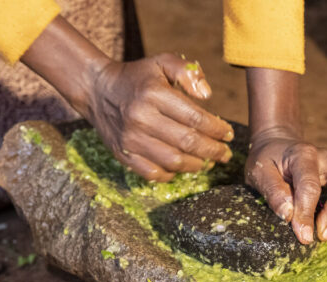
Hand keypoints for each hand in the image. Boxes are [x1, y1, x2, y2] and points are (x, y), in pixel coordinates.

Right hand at [22, 17, 233, 180]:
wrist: (98, 91)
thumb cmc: (138, 77)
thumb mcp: (162, 62)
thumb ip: (188, 72)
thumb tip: (207, 95)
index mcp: (154, 94)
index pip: (195, 118)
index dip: (217, 129)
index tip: (228, 134)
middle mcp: (141, 117)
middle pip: (188, 142)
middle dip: (213, 150)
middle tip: (225, 153)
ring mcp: (130, 139)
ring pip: (173, 161)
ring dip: (197, 164)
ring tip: (208, 161)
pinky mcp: (122, 154)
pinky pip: (153, 173)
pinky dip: (172, 174)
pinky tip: (182, 167)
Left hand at [246, 129, 326, 243]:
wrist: (279, 145)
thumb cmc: (267, 161)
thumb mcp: (259, 173)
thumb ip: (273, 193)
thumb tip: (289, 216)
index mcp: (304, 155)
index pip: (311, 188)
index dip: (307, 215)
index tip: (304, 237)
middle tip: (317, 230)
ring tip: (322, 219)